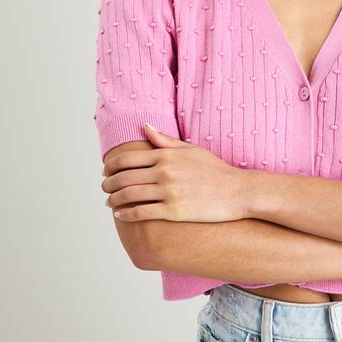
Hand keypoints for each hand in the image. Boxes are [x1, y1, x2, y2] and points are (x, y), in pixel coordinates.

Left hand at [101, 123, 247, 222]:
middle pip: (123, 177)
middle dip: (108, 183)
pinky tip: (120, 215)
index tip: (106, 171)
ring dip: (113, 199)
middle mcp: (164, 172)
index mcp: (166, 155)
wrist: (237, 192)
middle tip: (104, 187)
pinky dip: (126, 214)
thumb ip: (165, 140)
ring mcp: (168, 192)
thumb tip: (145, 127)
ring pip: (129, 195)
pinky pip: (141, 213)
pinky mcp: (173, 211)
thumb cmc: (215, 170)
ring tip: (109, 202)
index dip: (111, 166)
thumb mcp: (191, 150)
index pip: (127, 159)